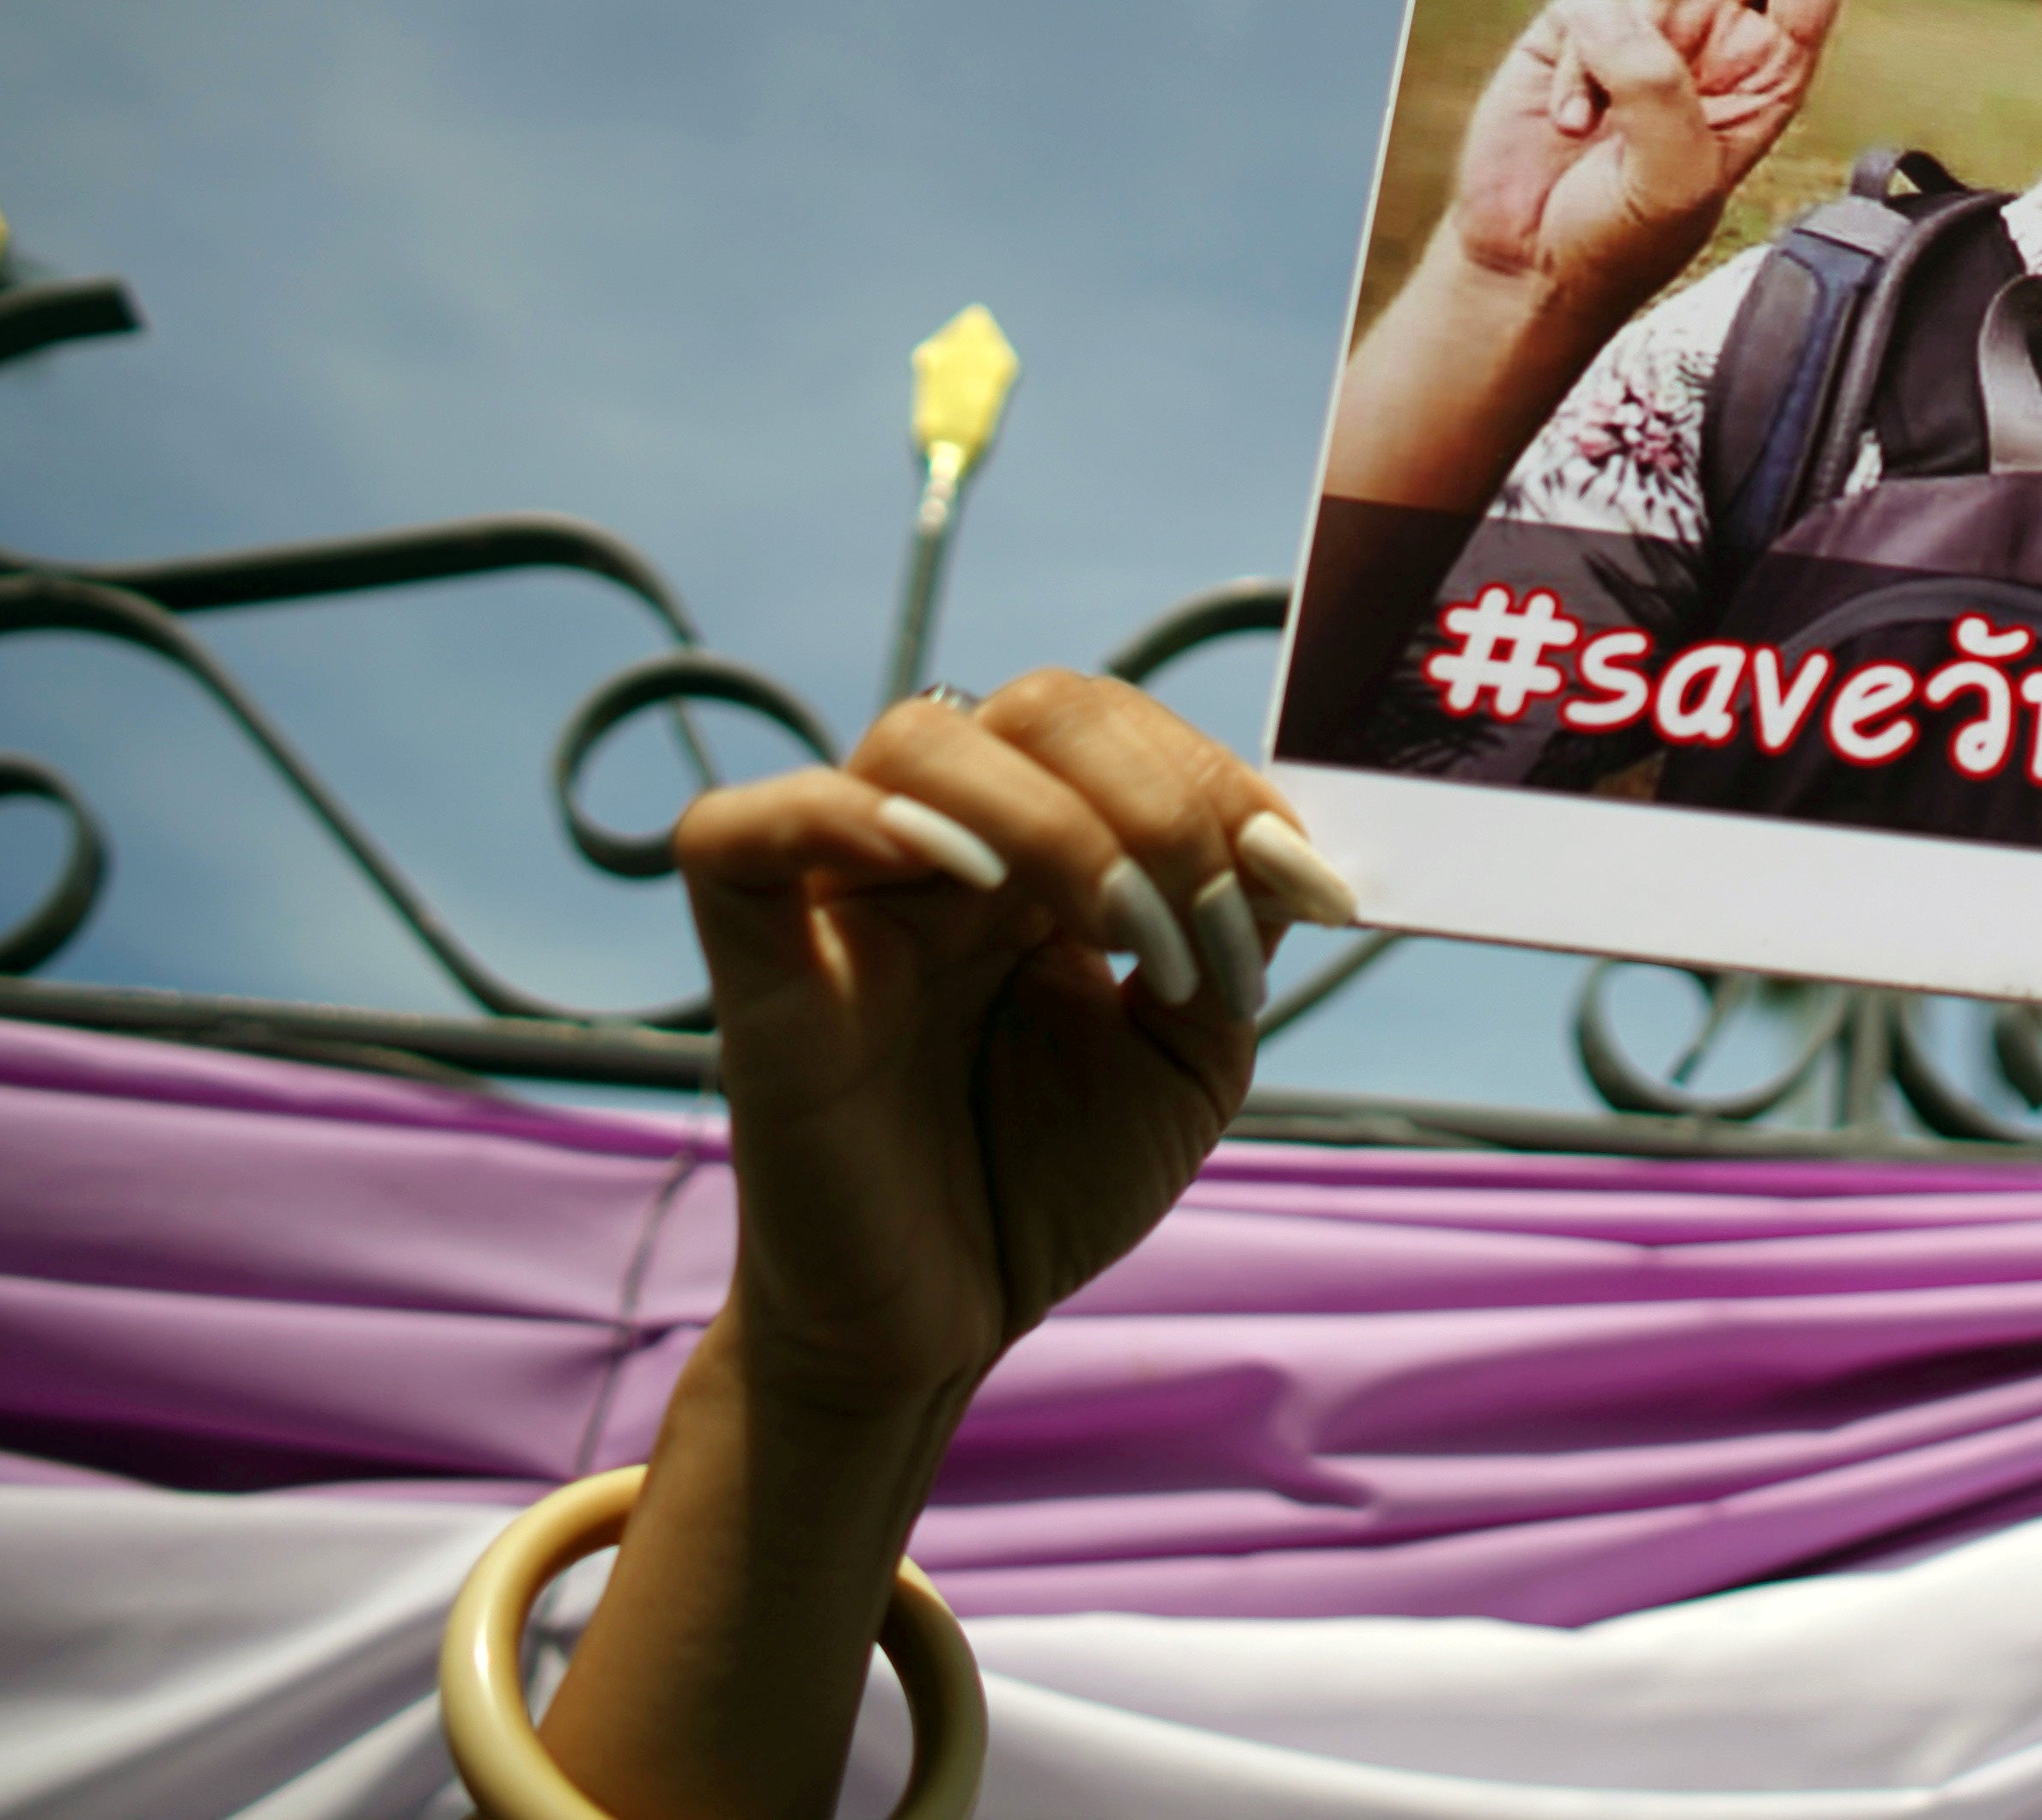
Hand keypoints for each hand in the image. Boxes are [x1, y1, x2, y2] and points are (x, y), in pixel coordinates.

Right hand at [676, 673, 1347, 1406]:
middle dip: (1158, 800)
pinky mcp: (760, 971)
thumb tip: (1291, 845)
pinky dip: (837, 815)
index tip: (1305, 881)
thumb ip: (1235, 936)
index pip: (1120, 727)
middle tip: (1202, 932)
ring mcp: (842, 898)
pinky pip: (736, 836)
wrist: (942, 1332)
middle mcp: (939, 849)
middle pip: (1038, 709)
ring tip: (1124, 938)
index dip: (1220, 780)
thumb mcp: (1188, 1054)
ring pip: (918, 739)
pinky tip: (959, 876)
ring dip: (1056, 820)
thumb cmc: (1047, 1189)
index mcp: (1038, 853)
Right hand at [1443, 0, 1878, 323]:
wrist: (1528, 265)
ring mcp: (1645, 35)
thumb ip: (1660, 91)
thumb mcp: (1669, 177)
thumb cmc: (1617, 237)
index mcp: (1760, 83)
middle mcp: (1713, 47)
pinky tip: (1571, 125)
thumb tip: (1625, 13)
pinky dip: (1581, 72)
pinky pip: (1587, 19)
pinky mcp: (1575, 37)